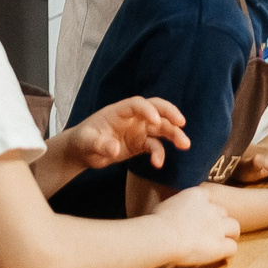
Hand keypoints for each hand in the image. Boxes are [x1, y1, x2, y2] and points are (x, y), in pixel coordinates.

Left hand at [62, 97, 189, 170]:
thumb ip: (100, 144)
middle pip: (156, 109)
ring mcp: (139, 130)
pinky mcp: (141, 144)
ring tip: (185, 144)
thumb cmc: (83, 140)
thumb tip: (115, 149)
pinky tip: (158, 163)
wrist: (84, 152)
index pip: (138, 104)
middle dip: (170, 114)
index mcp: (119, 111)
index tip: (155, 120)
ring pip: (161, 128)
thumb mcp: (86, 142)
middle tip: (181, 122)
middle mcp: (133, 118)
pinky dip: (159, 153)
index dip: (148, 110)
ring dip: (174, 134)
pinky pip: (155, 146)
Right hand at [152, 185, 239, 266]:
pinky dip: (228, 251)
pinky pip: (232, 248)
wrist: (165, 235)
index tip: (197, 215)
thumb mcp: (165, 204)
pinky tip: (222, 256)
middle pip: (222, 212)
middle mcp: (211, 209)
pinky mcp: (220, 245)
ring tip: (224, 241)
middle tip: (210, 230)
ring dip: (230, 233)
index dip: (204, 207)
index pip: (207, 197)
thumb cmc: (157, 221)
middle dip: (218, 220)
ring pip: (234, 227)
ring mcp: (218, 227)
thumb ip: (175, 205)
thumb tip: (170, 209)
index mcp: (197, 195)